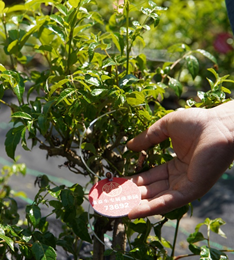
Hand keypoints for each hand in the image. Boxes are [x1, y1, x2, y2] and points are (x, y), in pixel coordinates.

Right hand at [127, 101, 233, 218]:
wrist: (219, 125)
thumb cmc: (198, 122)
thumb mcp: (165, 128)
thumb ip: (147, 138)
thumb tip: (129, 146)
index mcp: (176, 165)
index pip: (151, 176)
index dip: (134, 181)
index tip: (118, 184)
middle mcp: (181, 178)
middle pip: (152, 190)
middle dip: (133, 196)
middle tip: (114, 199)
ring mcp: (187, 185)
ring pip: (158, 199)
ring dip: (138, 205)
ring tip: (119, 209)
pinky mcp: (192, 190)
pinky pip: (168, 202)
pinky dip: (151, 208)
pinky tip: (134, 211)